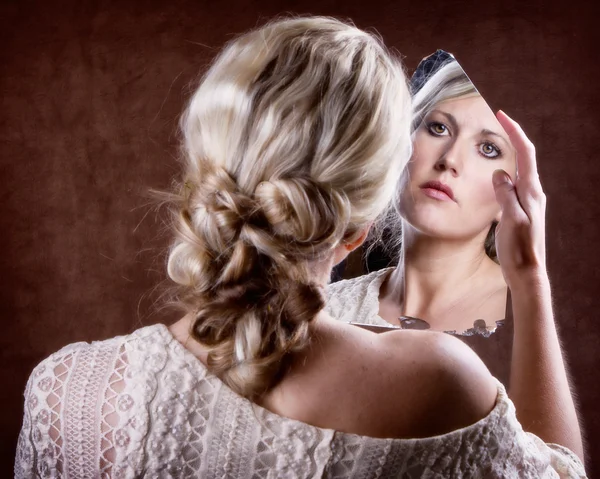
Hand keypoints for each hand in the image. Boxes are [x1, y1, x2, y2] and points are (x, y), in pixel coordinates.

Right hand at [492, 111, 547, 287]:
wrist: (526, 273)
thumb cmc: (519, 249)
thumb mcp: (511, 220)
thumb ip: (506, 195)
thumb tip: (501, 174)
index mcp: (531, 192)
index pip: (525, 153)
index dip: (514, 131)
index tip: (502, 114)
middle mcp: (533, 193)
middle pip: (524, 157)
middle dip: (512, 137)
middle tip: (498, 121)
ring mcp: (529, 202)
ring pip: (518, 171)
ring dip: (508, 154)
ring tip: (496, 143)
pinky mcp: (522, 210)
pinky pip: (513, 185)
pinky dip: (504, 174)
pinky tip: (496, 177)